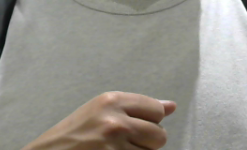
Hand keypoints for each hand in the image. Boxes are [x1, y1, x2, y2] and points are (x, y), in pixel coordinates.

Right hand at [21, 91, 176, 149]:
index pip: (156, 110)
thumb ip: (137, 107)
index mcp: (111, 100)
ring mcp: (114, 145)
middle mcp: (115, 121)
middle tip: (128, 142)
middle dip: (149, 141)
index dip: (151, 121)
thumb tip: (171, 106)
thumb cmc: (74, 133)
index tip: (139, 125)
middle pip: (159, 135)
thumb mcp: (101, 110)